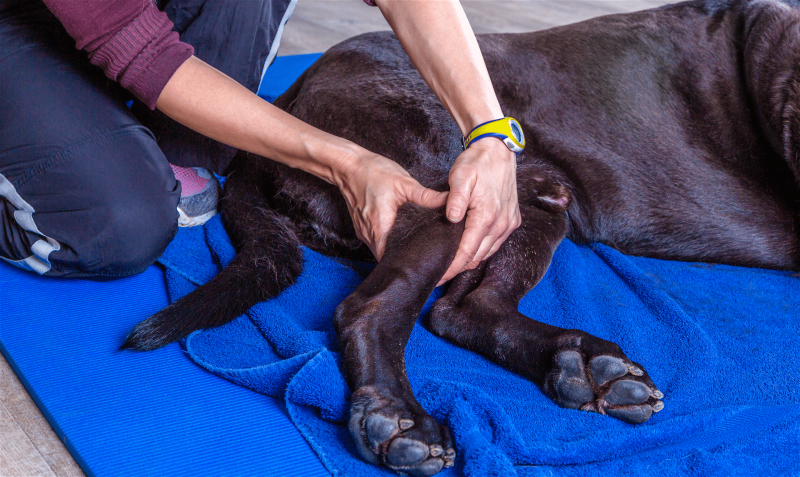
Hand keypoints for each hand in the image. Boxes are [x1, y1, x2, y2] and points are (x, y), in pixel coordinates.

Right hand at [337, 152, 447, 259]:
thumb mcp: (403, 182)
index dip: (405, 261)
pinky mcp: (361, 226)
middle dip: (403, 256)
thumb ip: (425, 196)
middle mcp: (369, 234)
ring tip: (414, 245)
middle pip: (386, 256)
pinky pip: (375, 240)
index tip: (421, 260)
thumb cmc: (374, 172)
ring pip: (380, 249)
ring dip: (394, 249)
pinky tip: (400, 234)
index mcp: (379, 227)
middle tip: (423, 254)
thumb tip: (448, 200)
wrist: (348, 166)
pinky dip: (386, 240)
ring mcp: (363, 231)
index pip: (391, 258)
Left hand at [437, 138, 520, 285]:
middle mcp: (501, 224)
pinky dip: (482, 251)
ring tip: (451, 267)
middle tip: (440, 276)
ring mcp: (509, 223)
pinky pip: (495, 244)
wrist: (498, 150)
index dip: (452, 267)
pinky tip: (469, 252)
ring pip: (487, 253)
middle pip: (478, 257)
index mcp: (487, 216)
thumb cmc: (476, 163)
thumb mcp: (460, 176)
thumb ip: (455, 199)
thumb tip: (451, 219)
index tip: (438, 277)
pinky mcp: (512, 220)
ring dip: (470, 261)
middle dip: (459, 268)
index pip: (467, 252)